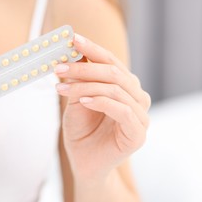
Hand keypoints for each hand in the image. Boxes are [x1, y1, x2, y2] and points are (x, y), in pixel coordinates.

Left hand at [55, 34, 149, 181]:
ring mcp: (141, 115)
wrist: (85, 163)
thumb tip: (72, 49)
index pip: (111, 61)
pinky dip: (101, 102)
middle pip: (114, 72)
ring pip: (116, 89)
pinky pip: (122, 110)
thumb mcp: (77, 97)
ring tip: (61, 87)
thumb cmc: (82, 130)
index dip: (92, 49)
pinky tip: (83, 100)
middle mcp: (137, 97)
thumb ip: (80, 77)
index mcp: (125, 85)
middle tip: (59, 67)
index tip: (72, 38)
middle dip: (84, 67)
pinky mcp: (138, 133)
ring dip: (86, 84)